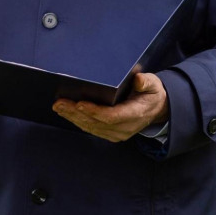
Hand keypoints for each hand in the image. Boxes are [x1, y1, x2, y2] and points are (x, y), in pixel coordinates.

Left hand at [53, 72, 168, 142]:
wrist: (156, 109)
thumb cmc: (151, 93)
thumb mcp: (153, 84)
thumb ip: (146, 82)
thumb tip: (138, 80)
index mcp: (135, 114)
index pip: (112, 116)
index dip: (94, 111)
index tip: (80, 103)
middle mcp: (125, 127)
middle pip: (96, 123)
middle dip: (76, 113)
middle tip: (60, 103)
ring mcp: (117, 133)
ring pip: (91, 128)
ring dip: (73, 118)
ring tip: (59, 107)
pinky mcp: (111, 134)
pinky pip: (92, 129)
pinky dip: (78, 121)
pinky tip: (67, 114)